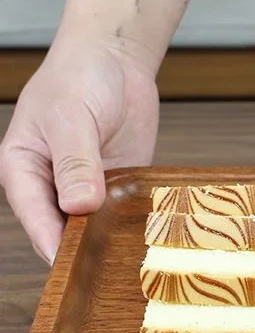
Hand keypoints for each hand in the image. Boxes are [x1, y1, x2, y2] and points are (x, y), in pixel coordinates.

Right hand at [0, 42, 158, 263]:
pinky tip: (151, 237)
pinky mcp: (120, 186)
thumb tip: (78, 206)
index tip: (71, 267)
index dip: (52, 243)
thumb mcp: (71, 118)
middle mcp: (54, 186)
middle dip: (84, 250)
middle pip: (65, 230)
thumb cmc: (78, 79)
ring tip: (131, 261)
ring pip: (96, 227)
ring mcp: (89, 188)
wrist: (115, 61)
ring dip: (111, 241)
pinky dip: (134, 225)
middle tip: (107, 272)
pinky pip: (124, 213)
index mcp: (24, 170)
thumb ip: (75, 162)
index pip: (35, 217)